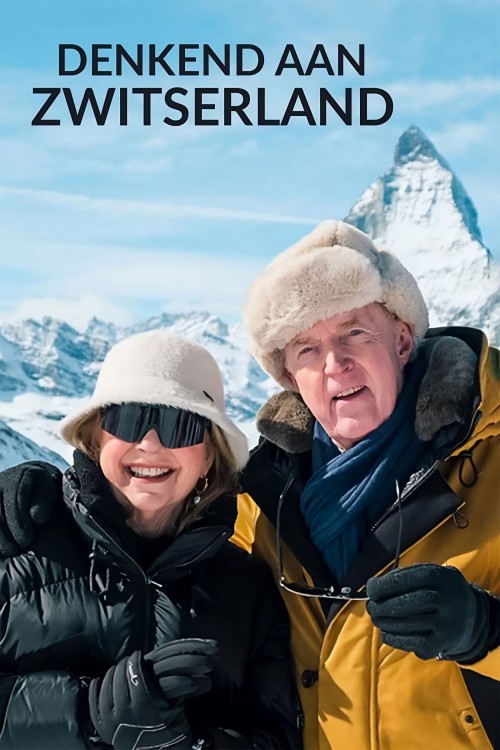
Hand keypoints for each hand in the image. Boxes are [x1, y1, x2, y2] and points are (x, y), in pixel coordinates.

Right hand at [0, 461, 61, 555]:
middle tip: (14, 550)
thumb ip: (43, 505)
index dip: (19, 522)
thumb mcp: (47, 495)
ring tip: (8, 552)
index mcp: (19, 476)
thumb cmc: (40, 492)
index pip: (16, 498)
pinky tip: (1, 548)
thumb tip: (37, 518)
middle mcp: (0, 481)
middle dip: (5, 532)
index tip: (26, 541)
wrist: (27, 483)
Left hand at [88, 639, 217, 749]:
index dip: (135, 661)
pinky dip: (94, 691)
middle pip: (120, 680)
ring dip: (111, 675)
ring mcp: (110, 721)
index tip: (137, 654)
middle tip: (128, 660)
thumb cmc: (169, 734)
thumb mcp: (174, 711)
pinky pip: (94, 706)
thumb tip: (164, 669)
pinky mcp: (102, 728)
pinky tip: (97, 680)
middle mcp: (124, 713)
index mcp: (143, 706)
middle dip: (124, 665)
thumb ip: (167, 690)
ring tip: (117, 668)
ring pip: (105, 690)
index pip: (135, 674)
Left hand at [366, 563, 489, 660]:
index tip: (371, 589)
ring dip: (385, 623)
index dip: (384, 585)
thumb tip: (373, 588)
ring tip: (377, 619)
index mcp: (440, 577)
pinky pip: (413, 643)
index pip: (406, 579)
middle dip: (382, 606)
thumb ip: (403, 576)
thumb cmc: (438, 590)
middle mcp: (446, 600)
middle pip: (405, 603)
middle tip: (371, 607)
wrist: (472, 615)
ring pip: (407, 625)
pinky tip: (387, 633)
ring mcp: (446, 623)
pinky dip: (394, 639)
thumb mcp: (429, 574)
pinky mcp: (443, 643)